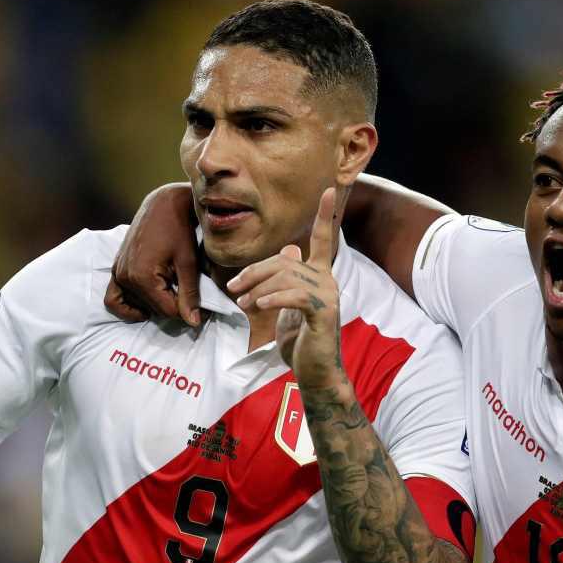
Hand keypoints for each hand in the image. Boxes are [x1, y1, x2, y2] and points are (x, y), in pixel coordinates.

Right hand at [104, 183, 202, 326]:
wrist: (163, 204)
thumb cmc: (179, 229)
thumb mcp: (188, 263)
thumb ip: (190, 295)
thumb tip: (194, 323)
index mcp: (142, 277)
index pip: (167, 311)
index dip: (186, 309)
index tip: (199, 300)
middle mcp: (124, 277)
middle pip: (153, 310)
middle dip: (172, 305)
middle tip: (188, 292)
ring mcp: (117, 273)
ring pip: (137, 305)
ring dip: (154, 304)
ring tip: (172, 290)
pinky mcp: (116, 268)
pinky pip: (114, 297)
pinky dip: (128, 305)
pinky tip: (145, 305)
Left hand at [229, 188, 343, 390]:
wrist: (315, 373)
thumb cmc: (301, 341)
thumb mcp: (289, 305)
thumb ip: (288, 278)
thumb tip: (291, 248)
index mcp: (320, 276)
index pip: (324, 239)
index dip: (325, 215)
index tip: (329, 189)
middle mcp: (327, 281)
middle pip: (286, 260)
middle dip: (254, 272)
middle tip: (233, 288)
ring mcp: (328, 297)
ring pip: (286, 276)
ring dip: (257, 288)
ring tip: (242, 304)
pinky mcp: (323, 314)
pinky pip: (294, 296)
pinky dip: (273, 299)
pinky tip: (259, 306)